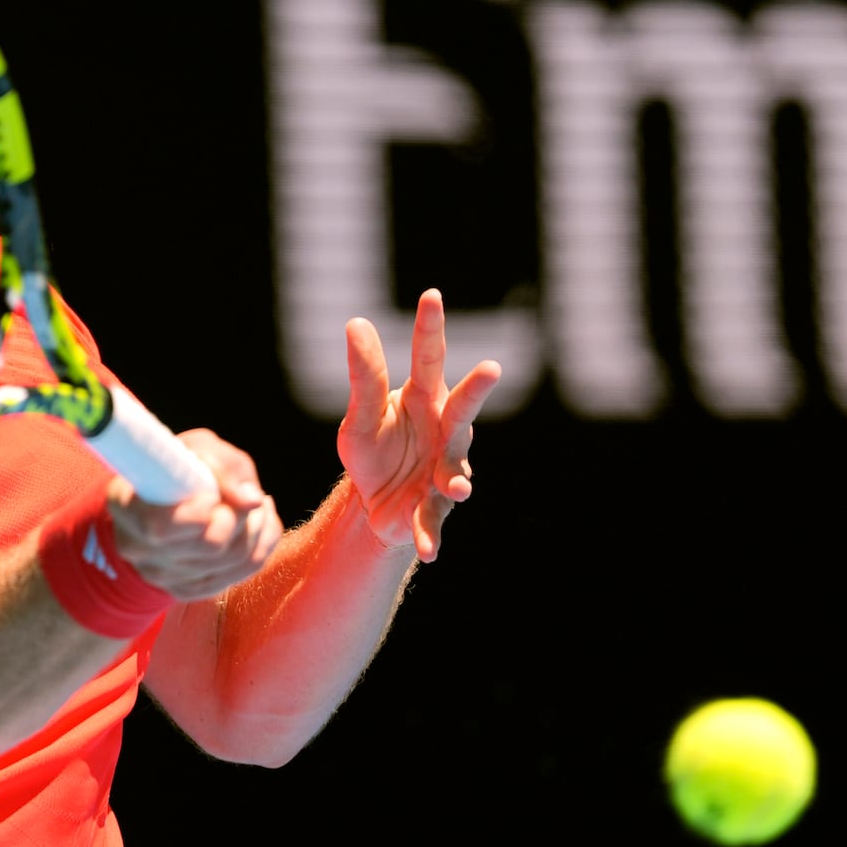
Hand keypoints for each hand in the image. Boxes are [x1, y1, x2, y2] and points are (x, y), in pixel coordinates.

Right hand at [106, 429, 282, 600]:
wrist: (171, 498)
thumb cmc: (184, 467)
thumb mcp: (200, 449)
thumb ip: (224, 468)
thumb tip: (252, 501)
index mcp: (124, 504)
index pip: (160, 527)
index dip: (198, 513)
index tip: (211, 494)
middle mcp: (134, 546)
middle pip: (208, 547)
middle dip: (237, 516)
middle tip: (242, 494)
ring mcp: (158, 575)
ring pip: (230, 562)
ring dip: (255, 528)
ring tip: (253, 504)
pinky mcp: (184, 590)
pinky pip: (240, 574)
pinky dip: (260, 545)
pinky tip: (255, 523)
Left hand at [338, 289, 501, 562]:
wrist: (374, 507)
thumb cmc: (374, 451)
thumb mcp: (360, 418)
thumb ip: (364, 377)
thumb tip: (356, 323)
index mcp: (424, 400)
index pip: (427, 359)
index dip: (430, 329)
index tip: (430, 296)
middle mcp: (444, 431)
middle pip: (463, 407)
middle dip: (477, 389)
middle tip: (491, 368)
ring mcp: (444, 470)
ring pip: (456, 469)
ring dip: (456, 477)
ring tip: (456, 485)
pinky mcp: (433, 509)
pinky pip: (433, 520)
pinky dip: (430, 534)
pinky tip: (429, 550)